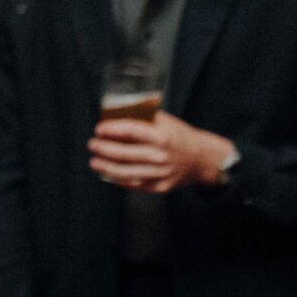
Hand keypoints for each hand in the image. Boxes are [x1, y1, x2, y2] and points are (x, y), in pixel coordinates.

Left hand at [90, 113, 230, 193]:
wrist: (204, 160)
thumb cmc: (179, 137)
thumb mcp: (167, 123)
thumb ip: (145, 118)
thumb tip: (117, 109)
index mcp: (163, 137)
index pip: (131, 131)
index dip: (112, 130)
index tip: (99, 129)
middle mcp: (162, 156)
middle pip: (125, 153)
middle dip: (104, 149)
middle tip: (92, 144)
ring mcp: (161, 173)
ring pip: (127, 172)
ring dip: (106, 167)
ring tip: (94, 162)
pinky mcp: (160, 187)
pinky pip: (134, 184)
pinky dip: (119, 179)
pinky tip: (107, 174)